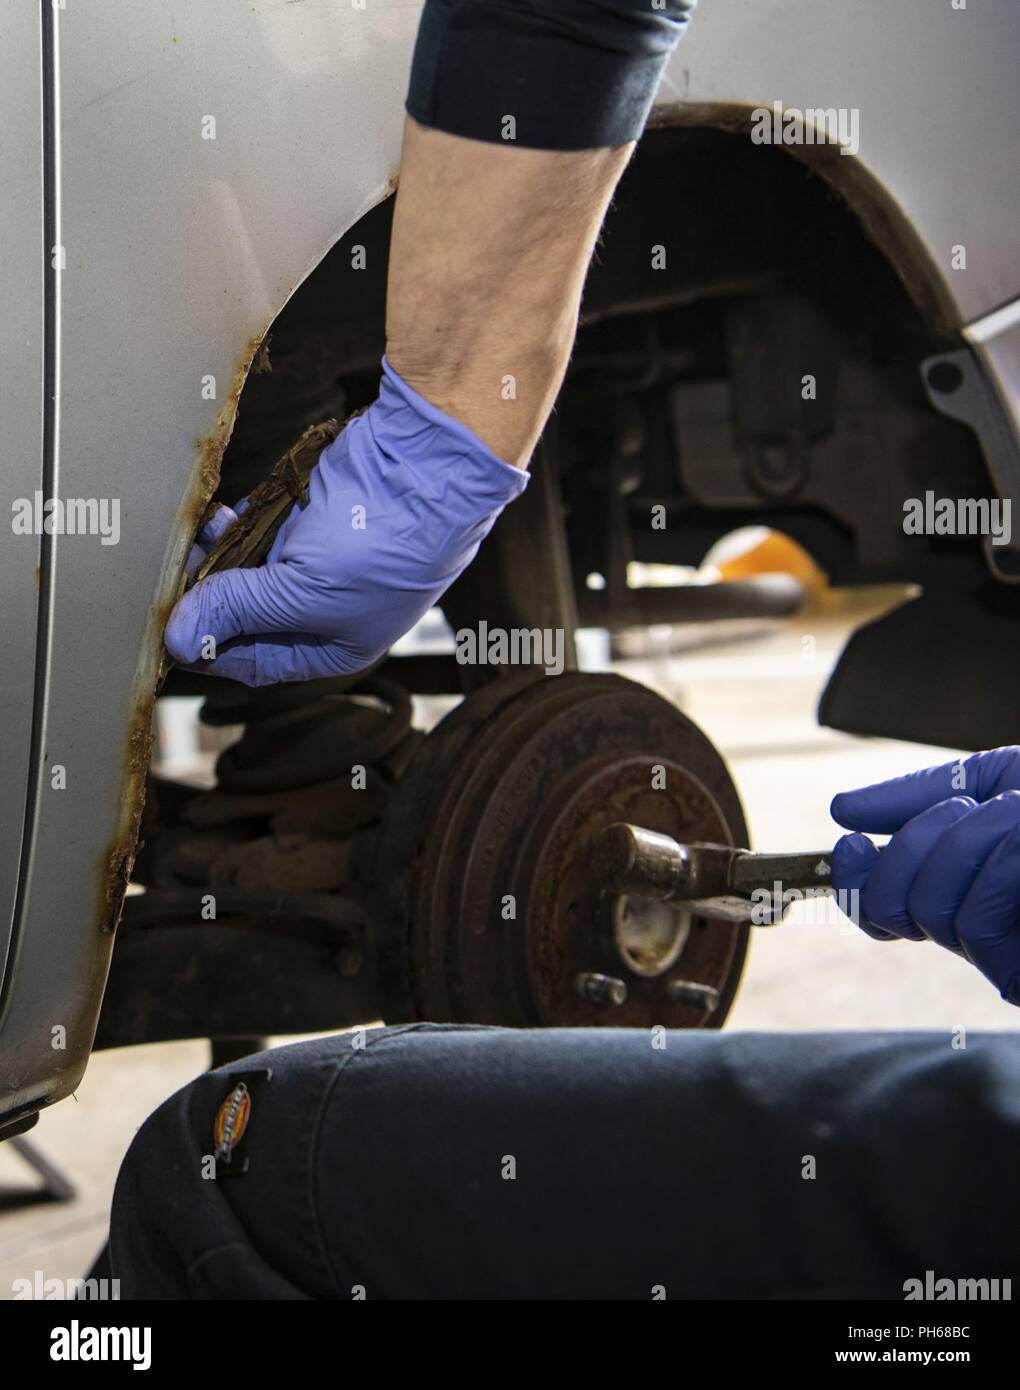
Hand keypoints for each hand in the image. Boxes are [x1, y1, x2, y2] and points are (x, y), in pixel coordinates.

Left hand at [165, 358, 527, 684]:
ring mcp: (317, 557)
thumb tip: (178, 640)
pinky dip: (234, 523)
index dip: (210, 648)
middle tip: (169, 579)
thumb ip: (237, 610)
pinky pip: (258, 527)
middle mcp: (324, 607)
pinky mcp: (309, 515)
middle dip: (207, 596)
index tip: (167, 630)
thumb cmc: (382, 547)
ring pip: (247, 567)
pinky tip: (215, 516)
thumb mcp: (302, 592)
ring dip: (215, 556)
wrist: (426, 467)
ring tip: (191, 540)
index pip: (255, 662)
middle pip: (246, 612)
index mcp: (335, 645)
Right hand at [830, 748, 1019, 1003]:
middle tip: (971, 808)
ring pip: (936, 909)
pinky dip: (998, 866)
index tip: (851, 840)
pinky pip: (980, 926)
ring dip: (973, 839)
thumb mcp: (999, 778)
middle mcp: (984, 932)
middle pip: (895, 905)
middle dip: (919, 842)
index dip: (856, 881)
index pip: (881, 907)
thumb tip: (843, 811)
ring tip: (1018, 817)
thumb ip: (920, 795)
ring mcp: (1009, 958)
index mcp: (969, 887)